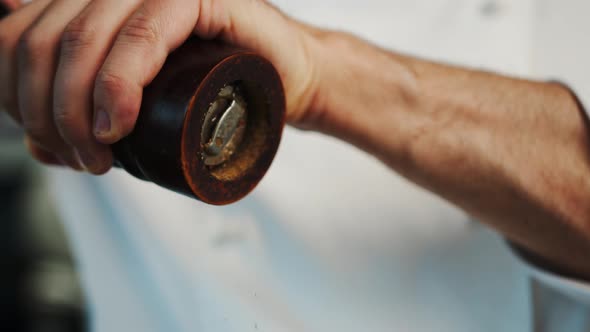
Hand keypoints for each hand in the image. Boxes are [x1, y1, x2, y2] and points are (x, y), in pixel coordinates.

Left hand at [0, 0, 321, 172]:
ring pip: (82, 39)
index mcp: (92, 4)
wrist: (283, 82)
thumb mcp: (137, 108)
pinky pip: (141, 36)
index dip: (13, 96)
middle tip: (80, 160)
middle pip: (42, 43)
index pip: (16, 38)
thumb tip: (31, 140)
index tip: (47, 143)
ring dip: (74, 110)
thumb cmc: (213, 93)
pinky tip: (115, 124)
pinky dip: (118, 85)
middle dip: (46, 115)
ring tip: (98, 157)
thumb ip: (82, 115)